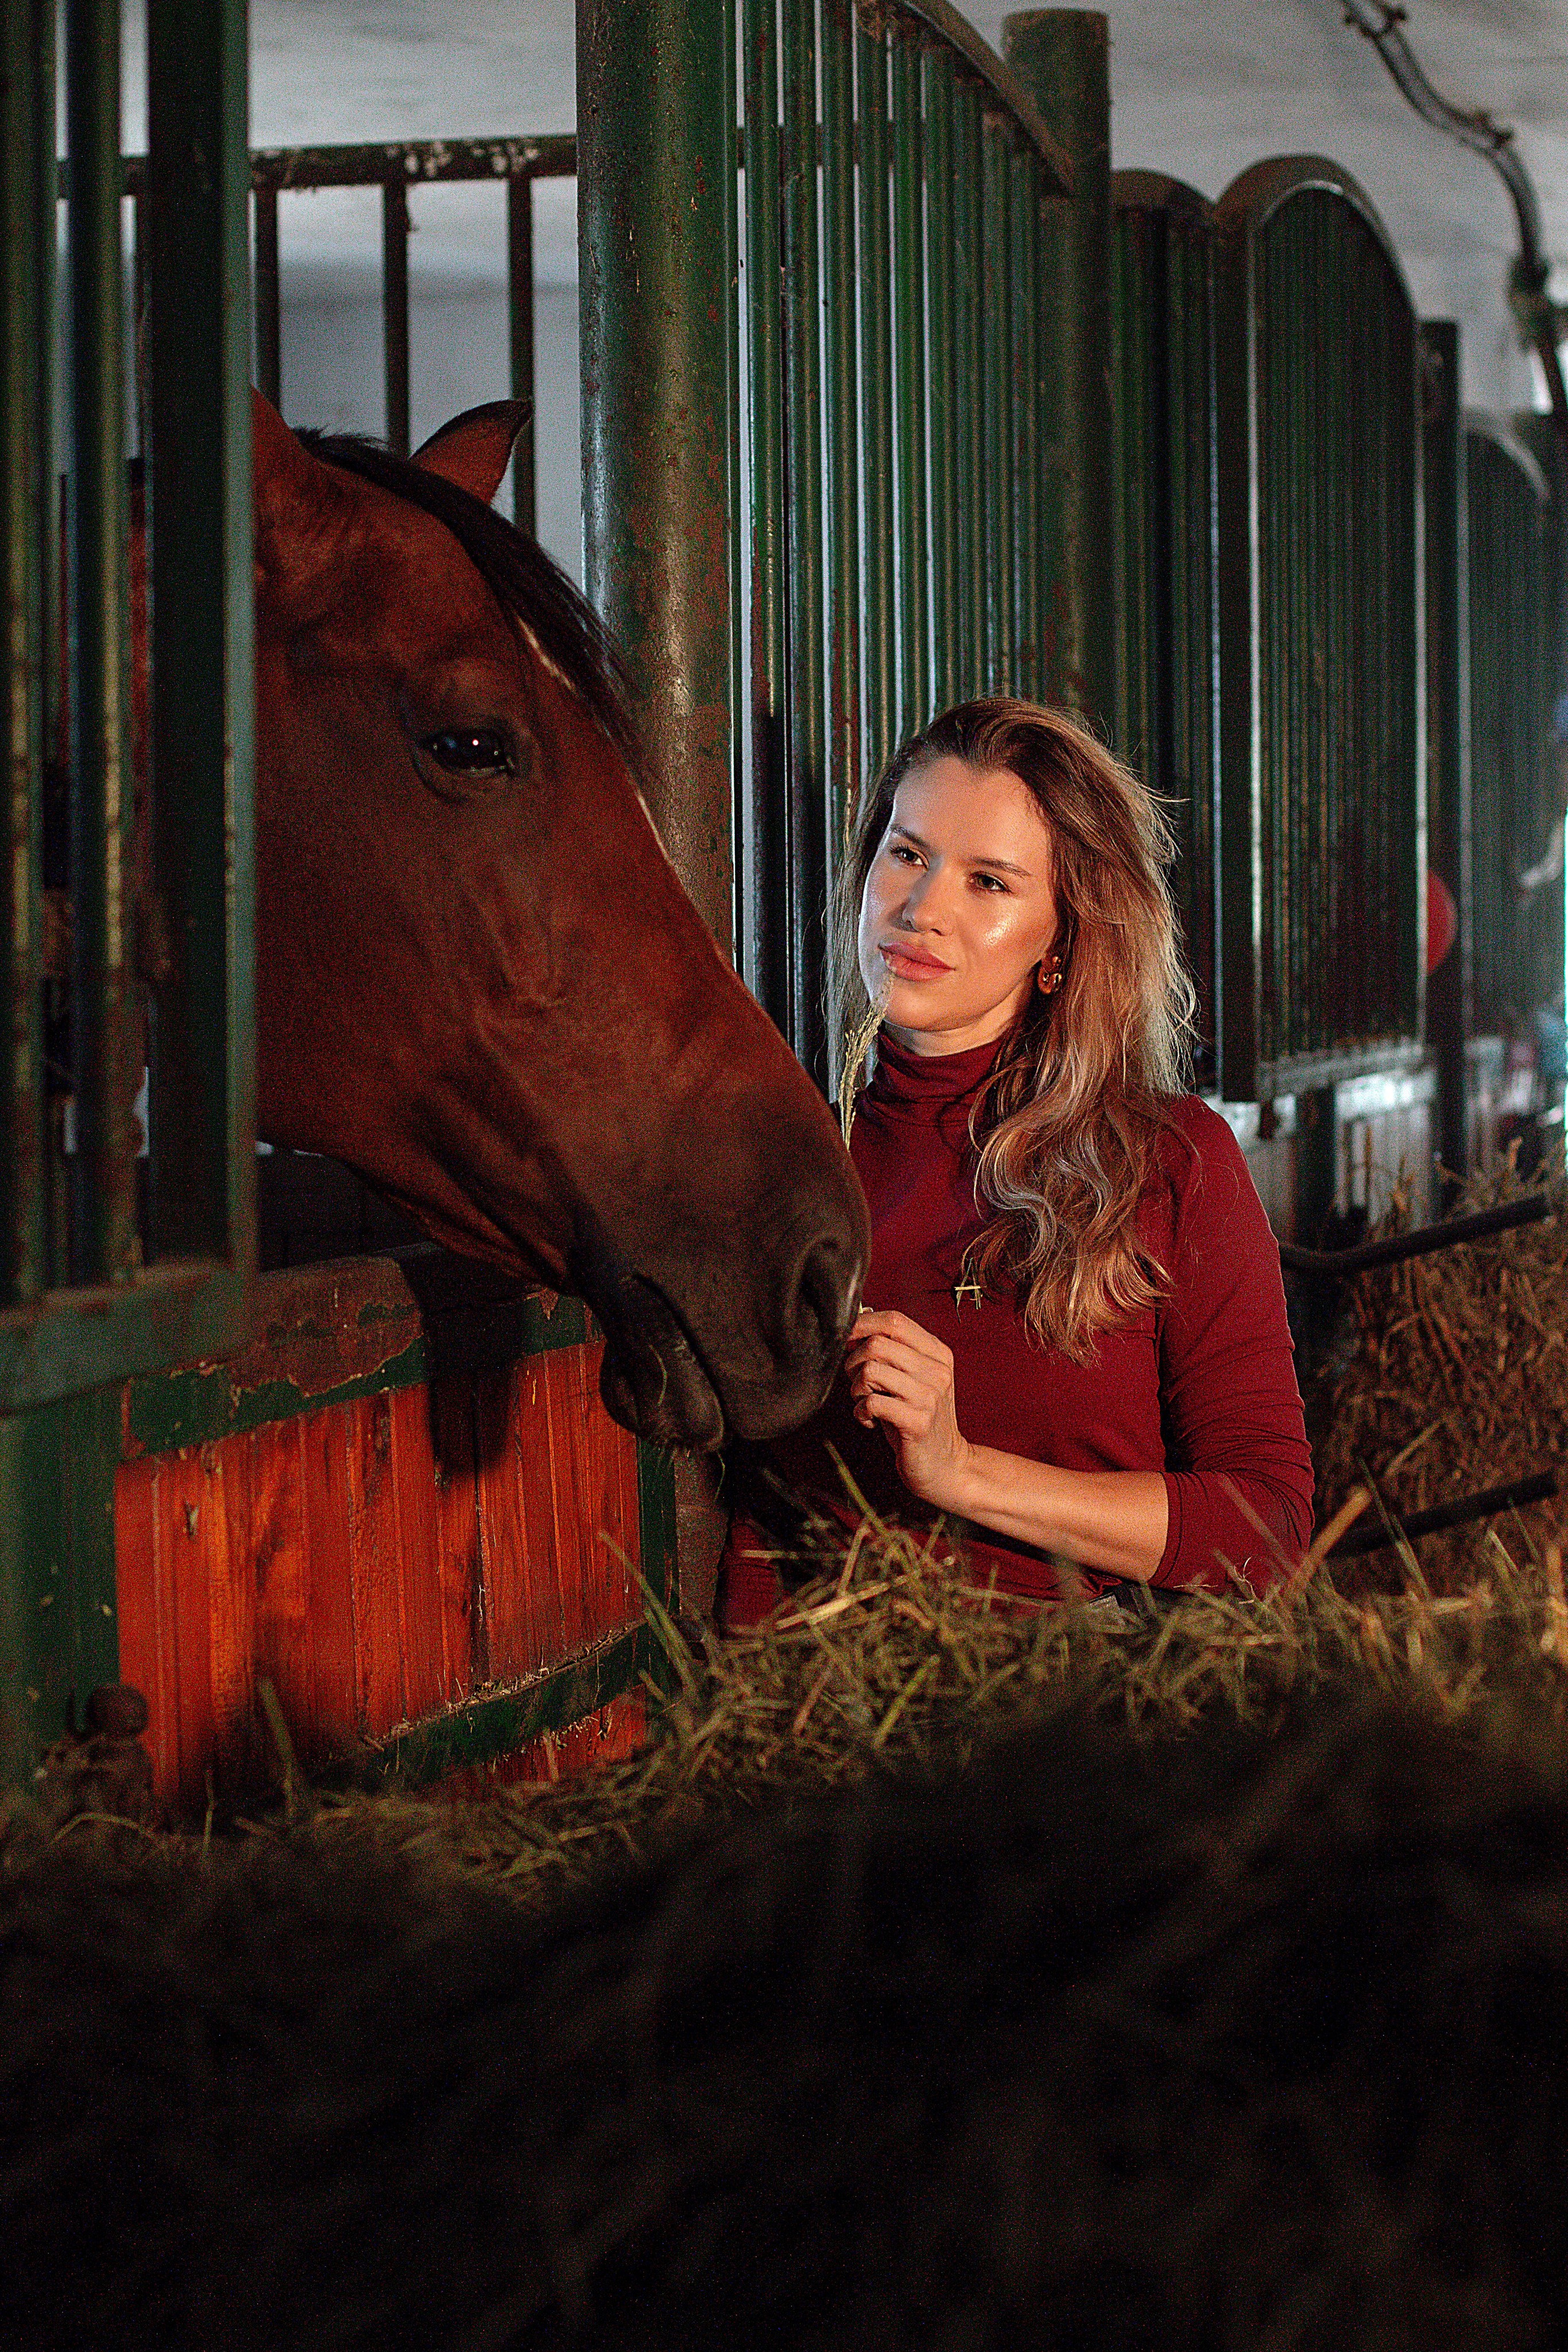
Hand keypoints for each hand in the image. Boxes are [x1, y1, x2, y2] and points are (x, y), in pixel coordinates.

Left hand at [843, 1308, 973, 1511]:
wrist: (946, 1464)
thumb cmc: (918, 1418)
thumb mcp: (912, 1378)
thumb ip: (893, 1352)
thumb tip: (858, 1322)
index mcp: (937, 1353)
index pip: (895, 1320)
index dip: (863, 1324)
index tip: (848, 1340)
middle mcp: (937, 1370)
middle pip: (877, 1343)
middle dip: (853, 1361)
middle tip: (858, 1383)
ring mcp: (929, 1396)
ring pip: (871, 1371)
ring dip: (856, 1388)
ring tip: (865, 1402)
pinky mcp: (918, 1421)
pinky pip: (872, 1402)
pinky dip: (861, 1411)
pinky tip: (869, 1420)